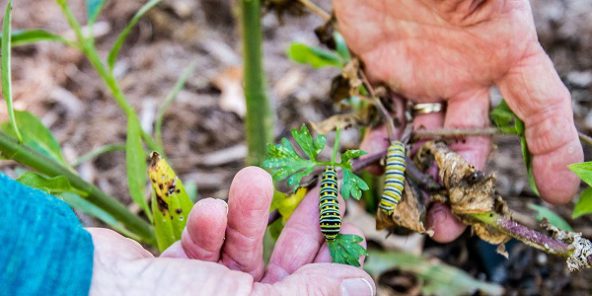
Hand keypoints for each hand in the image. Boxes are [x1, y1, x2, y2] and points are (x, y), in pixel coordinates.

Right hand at [87, 167, 374, 295]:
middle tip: (320, 183)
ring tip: (256, 177)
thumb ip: (305, 293)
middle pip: (282, 268)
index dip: (331, 265)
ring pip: (243, 247)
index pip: (308, 293)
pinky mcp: (174, 270)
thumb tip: (362, 286)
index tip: (347, 225)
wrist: (78, 292)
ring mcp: (204, 293)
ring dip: (249, 213)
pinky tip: (208, 213)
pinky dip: (207, 226)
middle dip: (298, 226)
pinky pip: (203, 244)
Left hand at [334, 0, 582, 241]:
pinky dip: (382, 148)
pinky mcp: (385, 76)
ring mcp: (425, 77)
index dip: (553, 149)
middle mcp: (467, 72)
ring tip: (410, 215)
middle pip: (475, 140)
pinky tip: (376, 172)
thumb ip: (500, 11)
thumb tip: (520, 47)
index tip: (558, 193)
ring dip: (421, 178)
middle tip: (451, 226)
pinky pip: (388, 121)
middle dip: (465, 184)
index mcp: (503, 49)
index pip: (541, 106)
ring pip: (428, 140)